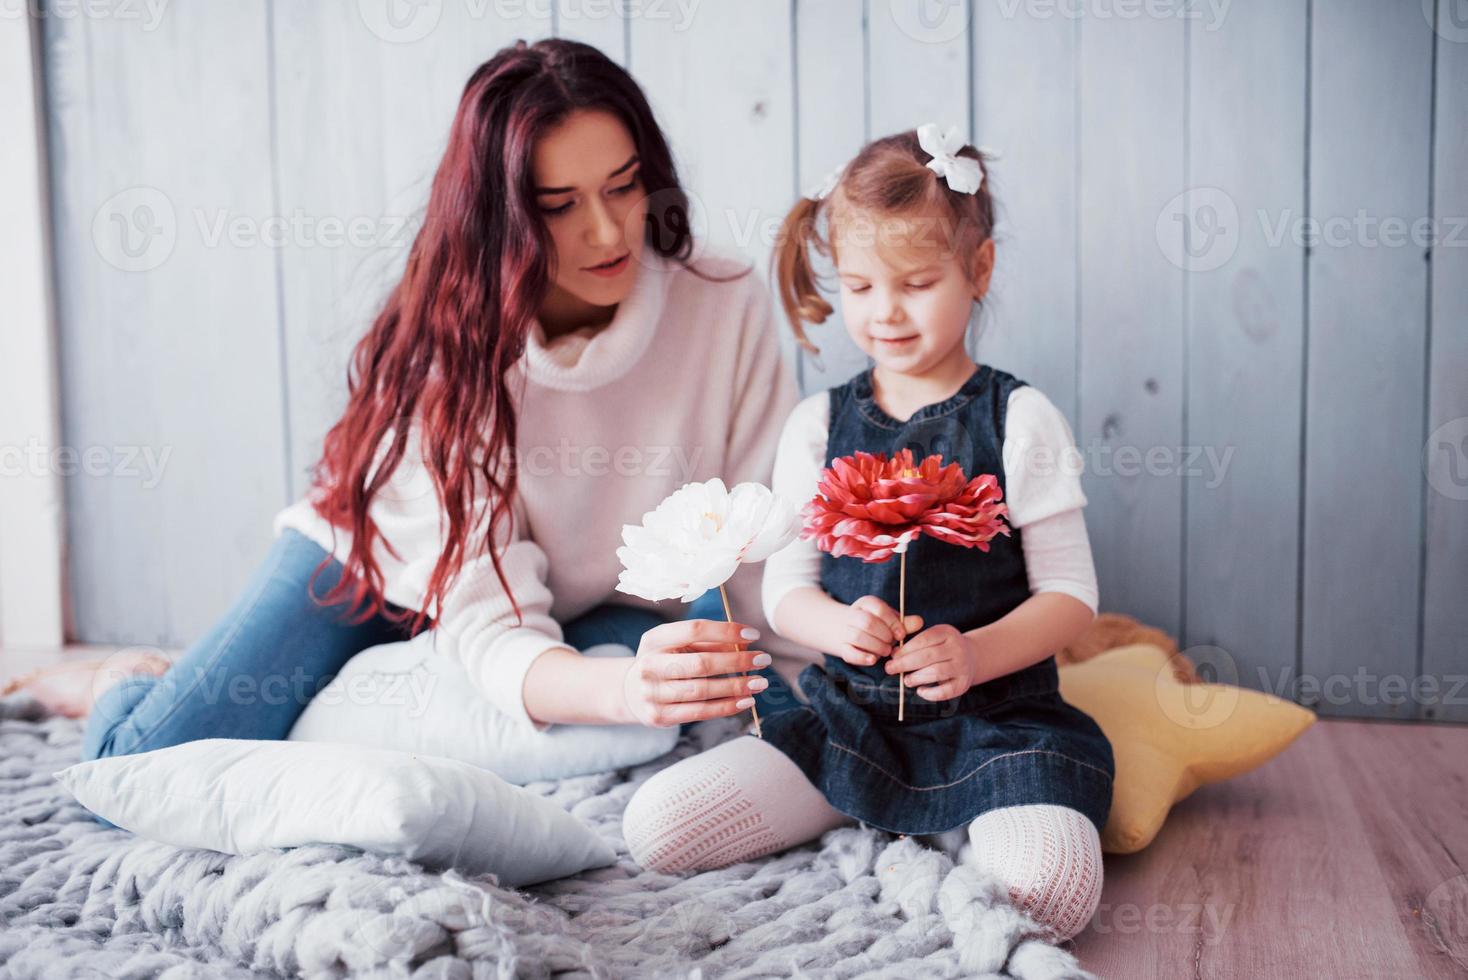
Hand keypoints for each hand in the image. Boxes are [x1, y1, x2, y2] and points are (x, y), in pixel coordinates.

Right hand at [621, 619, 770, 727]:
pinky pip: (699, 712)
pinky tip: (746, 701)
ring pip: (703, 690)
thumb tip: (745, 641)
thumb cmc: (664, 662)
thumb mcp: (677, 645)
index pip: (694, 630)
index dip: (726, 631)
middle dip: (737, 661)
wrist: (630, 692)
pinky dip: (726, 707)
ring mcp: (652, 693)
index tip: (754, 634)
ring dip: (736, 687)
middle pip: (701, 663)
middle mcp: (649, 665)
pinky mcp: (659, 716)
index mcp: (654, 639)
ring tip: (760, 682)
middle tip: (763, 659)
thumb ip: (708, 642)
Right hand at [826, 595, 922, 667]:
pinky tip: (873, 660)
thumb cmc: (877, 626)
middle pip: (867, 622)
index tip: (901, 635)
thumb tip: (920, 622)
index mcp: (867, 603)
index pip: (879, 608)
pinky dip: (862, 658)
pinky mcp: (842, 648)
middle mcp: (853, 614)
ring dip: (876, 646)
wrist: (849, 631)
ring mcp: (845, 631)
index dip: (892, 623)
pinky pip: (849, 652)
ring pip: (857, 636)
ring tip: (886, 651)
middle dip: (884, 635)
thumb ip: (905, 623)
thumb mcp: (891, 621)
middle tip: (892, 644)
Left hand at [885, 623, 978, 701]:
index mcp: (948, 633)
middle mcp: (957, 648)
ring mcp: (962, 666)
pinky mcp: (963, 684)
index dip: (906, 649)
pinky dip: (930, 693)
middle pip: (929, 656)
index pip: (924, 639)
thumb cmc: (943, 648)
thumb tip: (894, 654)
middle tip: (890, 669)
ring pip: (937, 672)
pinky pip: (945, 691)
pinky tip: (920, 691)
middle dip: (906, 663)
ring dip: (917, 677)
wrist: (971, 657)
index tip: (892, 656)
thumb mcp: (932, 639)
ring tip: (906, 680)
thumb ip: (914, 644)